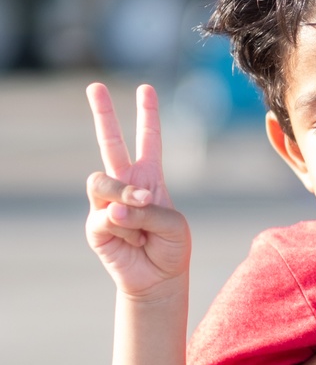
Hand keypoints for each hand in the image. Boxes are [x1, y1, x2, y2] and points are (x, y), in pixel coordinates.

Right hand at [85, 83, 190, 298]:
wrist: (159, 279)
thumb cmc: (171, 247)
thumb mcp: (172, 223)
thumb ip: (146, 210)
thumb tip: (114, 209)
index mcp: (150, 177)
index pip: (149, 140)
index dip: (148, 115)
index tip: (146, 88)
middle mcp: (126, 184)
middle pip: (110, 142)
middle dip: (102, 113)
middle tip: (94, 86)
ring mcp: (107, 203)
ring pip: (101, 180)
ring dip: (122, 194)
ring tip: (137, 211)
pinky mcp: (96, 225)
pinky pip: (105, 215)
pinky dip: (122, 226)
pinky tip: (132, 240)